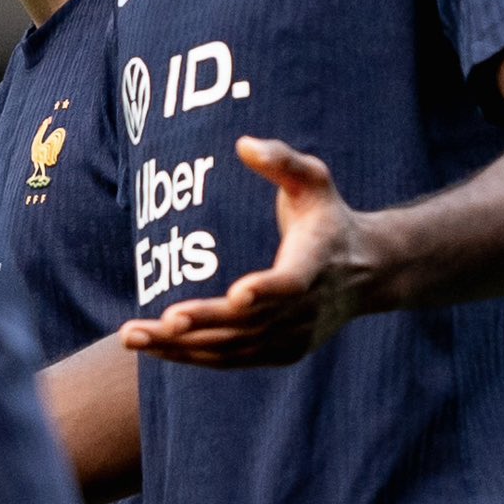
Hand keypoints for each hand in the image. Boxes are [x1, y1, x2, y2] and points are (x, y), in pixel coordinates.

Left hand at [120, 137, 378, 368]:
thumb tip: (244, 145)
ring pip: (236, 348)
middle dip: (203, 323)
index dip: (267, 290)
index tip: (237, 295)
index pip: (294, 282)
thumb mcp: (314, 179)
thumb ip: (282, 160)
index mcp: (318, 261)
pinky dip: (196, 357)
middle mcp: (309, 306)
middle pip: (252, 323)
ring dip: (184, 346)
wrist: (369, 271)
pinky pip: (235, 359)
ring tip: (134, 337)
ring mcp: (297, 335)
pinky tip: (158, 347)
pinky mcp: (284, 352)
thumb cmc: (328, 215)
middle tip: (159, 321)